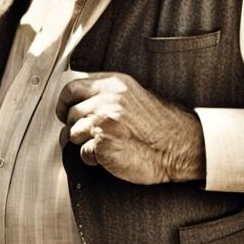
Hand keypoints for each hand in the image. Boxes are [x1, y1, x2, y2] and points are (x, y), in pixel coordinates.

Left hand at [56, 72, 204, 184]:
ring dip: (83, 143)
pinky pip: (83, 153)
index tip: (65, 113)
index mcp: (113, 83)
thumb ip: (106, 93)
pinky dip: (91, 159)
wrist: (179, 146)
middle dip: (75, 126)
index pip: (71, 88)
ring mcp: (104, 121)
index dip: (64, 103)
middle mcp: (106, 99)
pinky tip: (107, 157)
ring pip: (72, 133)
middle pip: (70, 113)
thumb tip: (77, 101)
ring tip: (103, 146)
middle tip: (88, 135)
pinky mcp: (103, 144)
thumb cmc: (158, 124)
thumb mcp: (133, 95)